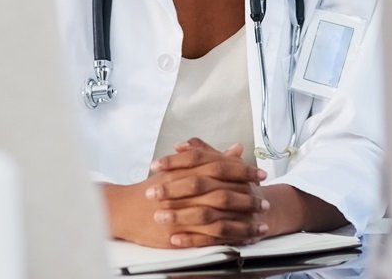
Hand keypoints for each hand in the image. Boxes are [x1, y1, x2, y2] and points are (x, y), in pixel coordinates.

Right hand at [104, 139, 270, 247]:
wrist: (126, 208)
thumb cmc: (155, 186)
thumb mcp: (183, 167)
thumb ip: (212, 157)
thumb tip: (238, 149)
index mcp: (190, 171)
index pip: (223, 168)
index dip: (245, 172)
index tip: (261, 175)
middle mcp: (187, 191)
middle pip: (225, 194)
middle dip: (249, 200)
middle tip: (265, 203)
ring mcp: (184, 213)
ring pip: (221, 219)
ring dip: (245, 223)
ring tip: (261, 226)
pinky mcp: (181, 233)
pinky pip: (211, 238)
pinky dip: (230, 239)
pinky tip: (244, 240)